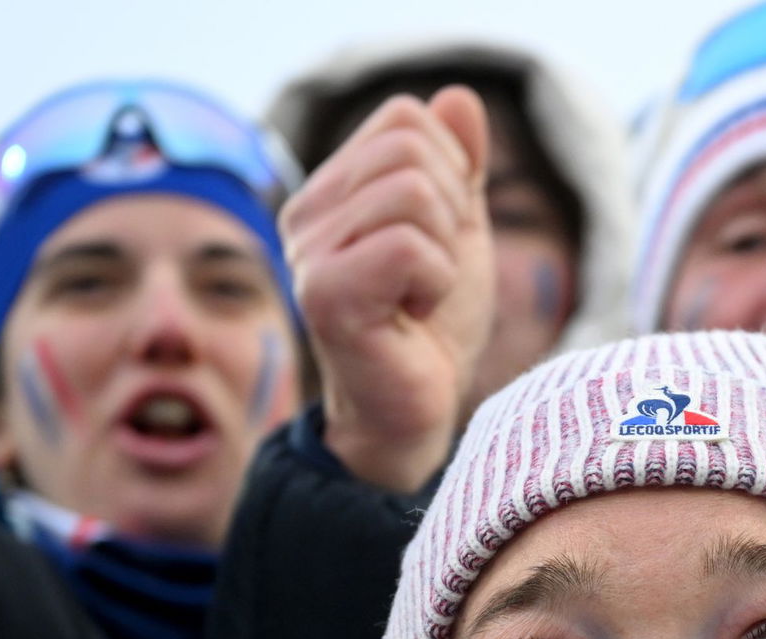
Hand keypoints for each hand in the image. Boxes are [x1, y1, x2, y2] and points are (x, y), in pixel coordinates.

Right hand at [279, 86, 493, 492]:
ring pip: (412, 193)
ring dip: (443, 254)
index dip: (452, 172)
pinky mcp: (325, 295)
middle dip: (451, 213)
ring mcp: (308, 253)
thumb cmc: (433, 329)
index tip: (439, 237)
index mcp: (332, 191)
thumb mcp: (459, 233)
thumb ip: (460, 166)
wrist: (417, 413)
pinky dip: (434, 283)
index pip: (406, 118)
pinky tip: (412, 316)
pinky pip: (407, 246)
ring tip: (418, 297)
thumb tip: (458, 98)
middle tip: (430, 275)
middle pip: (410, 149)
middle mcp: (306, 214)